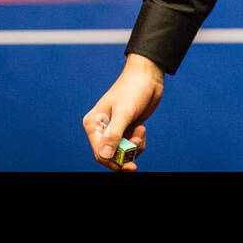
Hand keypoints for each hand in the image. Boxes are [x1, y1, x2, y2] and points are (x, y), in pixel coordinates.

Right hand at [83, 54, 163, 170]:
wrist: (148, 76)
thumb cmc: (133, 89)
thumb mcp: (124, 113)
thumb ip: (114, 135)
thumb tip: (105, 156)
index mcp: (93, 124)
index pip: (100, 154)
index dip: (114, 163)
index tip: (131, 165)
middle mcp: (101, 129)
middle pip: (112, 156)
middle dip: (127, 152)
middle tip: (139, 140)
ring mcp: (114, 130)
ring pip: (123, 153)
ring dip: (135, 146)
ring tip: (141, 130)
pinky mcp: (126, 129)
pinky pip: (131, 147)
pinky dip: (139, 142)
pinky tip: (142, 128)